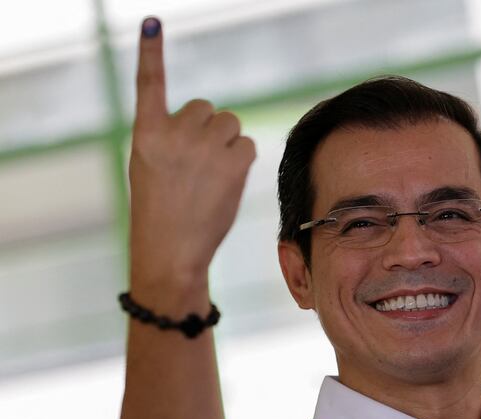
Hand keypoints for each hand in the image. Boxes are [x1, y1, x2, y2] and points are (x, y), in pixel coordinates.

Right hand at [128, 17, 256, 285]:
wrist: (170, 249)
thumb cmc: (159, 209)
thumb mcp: (150, 165)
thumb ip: (172, 137)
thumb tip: (215, 121)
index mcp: (147, 133)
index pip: (150, 83)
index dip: (151, 52)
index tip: (152, 23)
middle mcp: (174, 133)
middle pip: (207, 109)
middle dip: (208, 130)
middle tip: (197, 163)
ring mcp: (204, 148)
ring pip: (231, 124)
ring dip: (227, 143)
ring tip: (210, 174)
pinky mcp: (232, 164)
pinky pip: (248, 145)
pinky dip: (242, 159)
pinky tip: (227, 180)